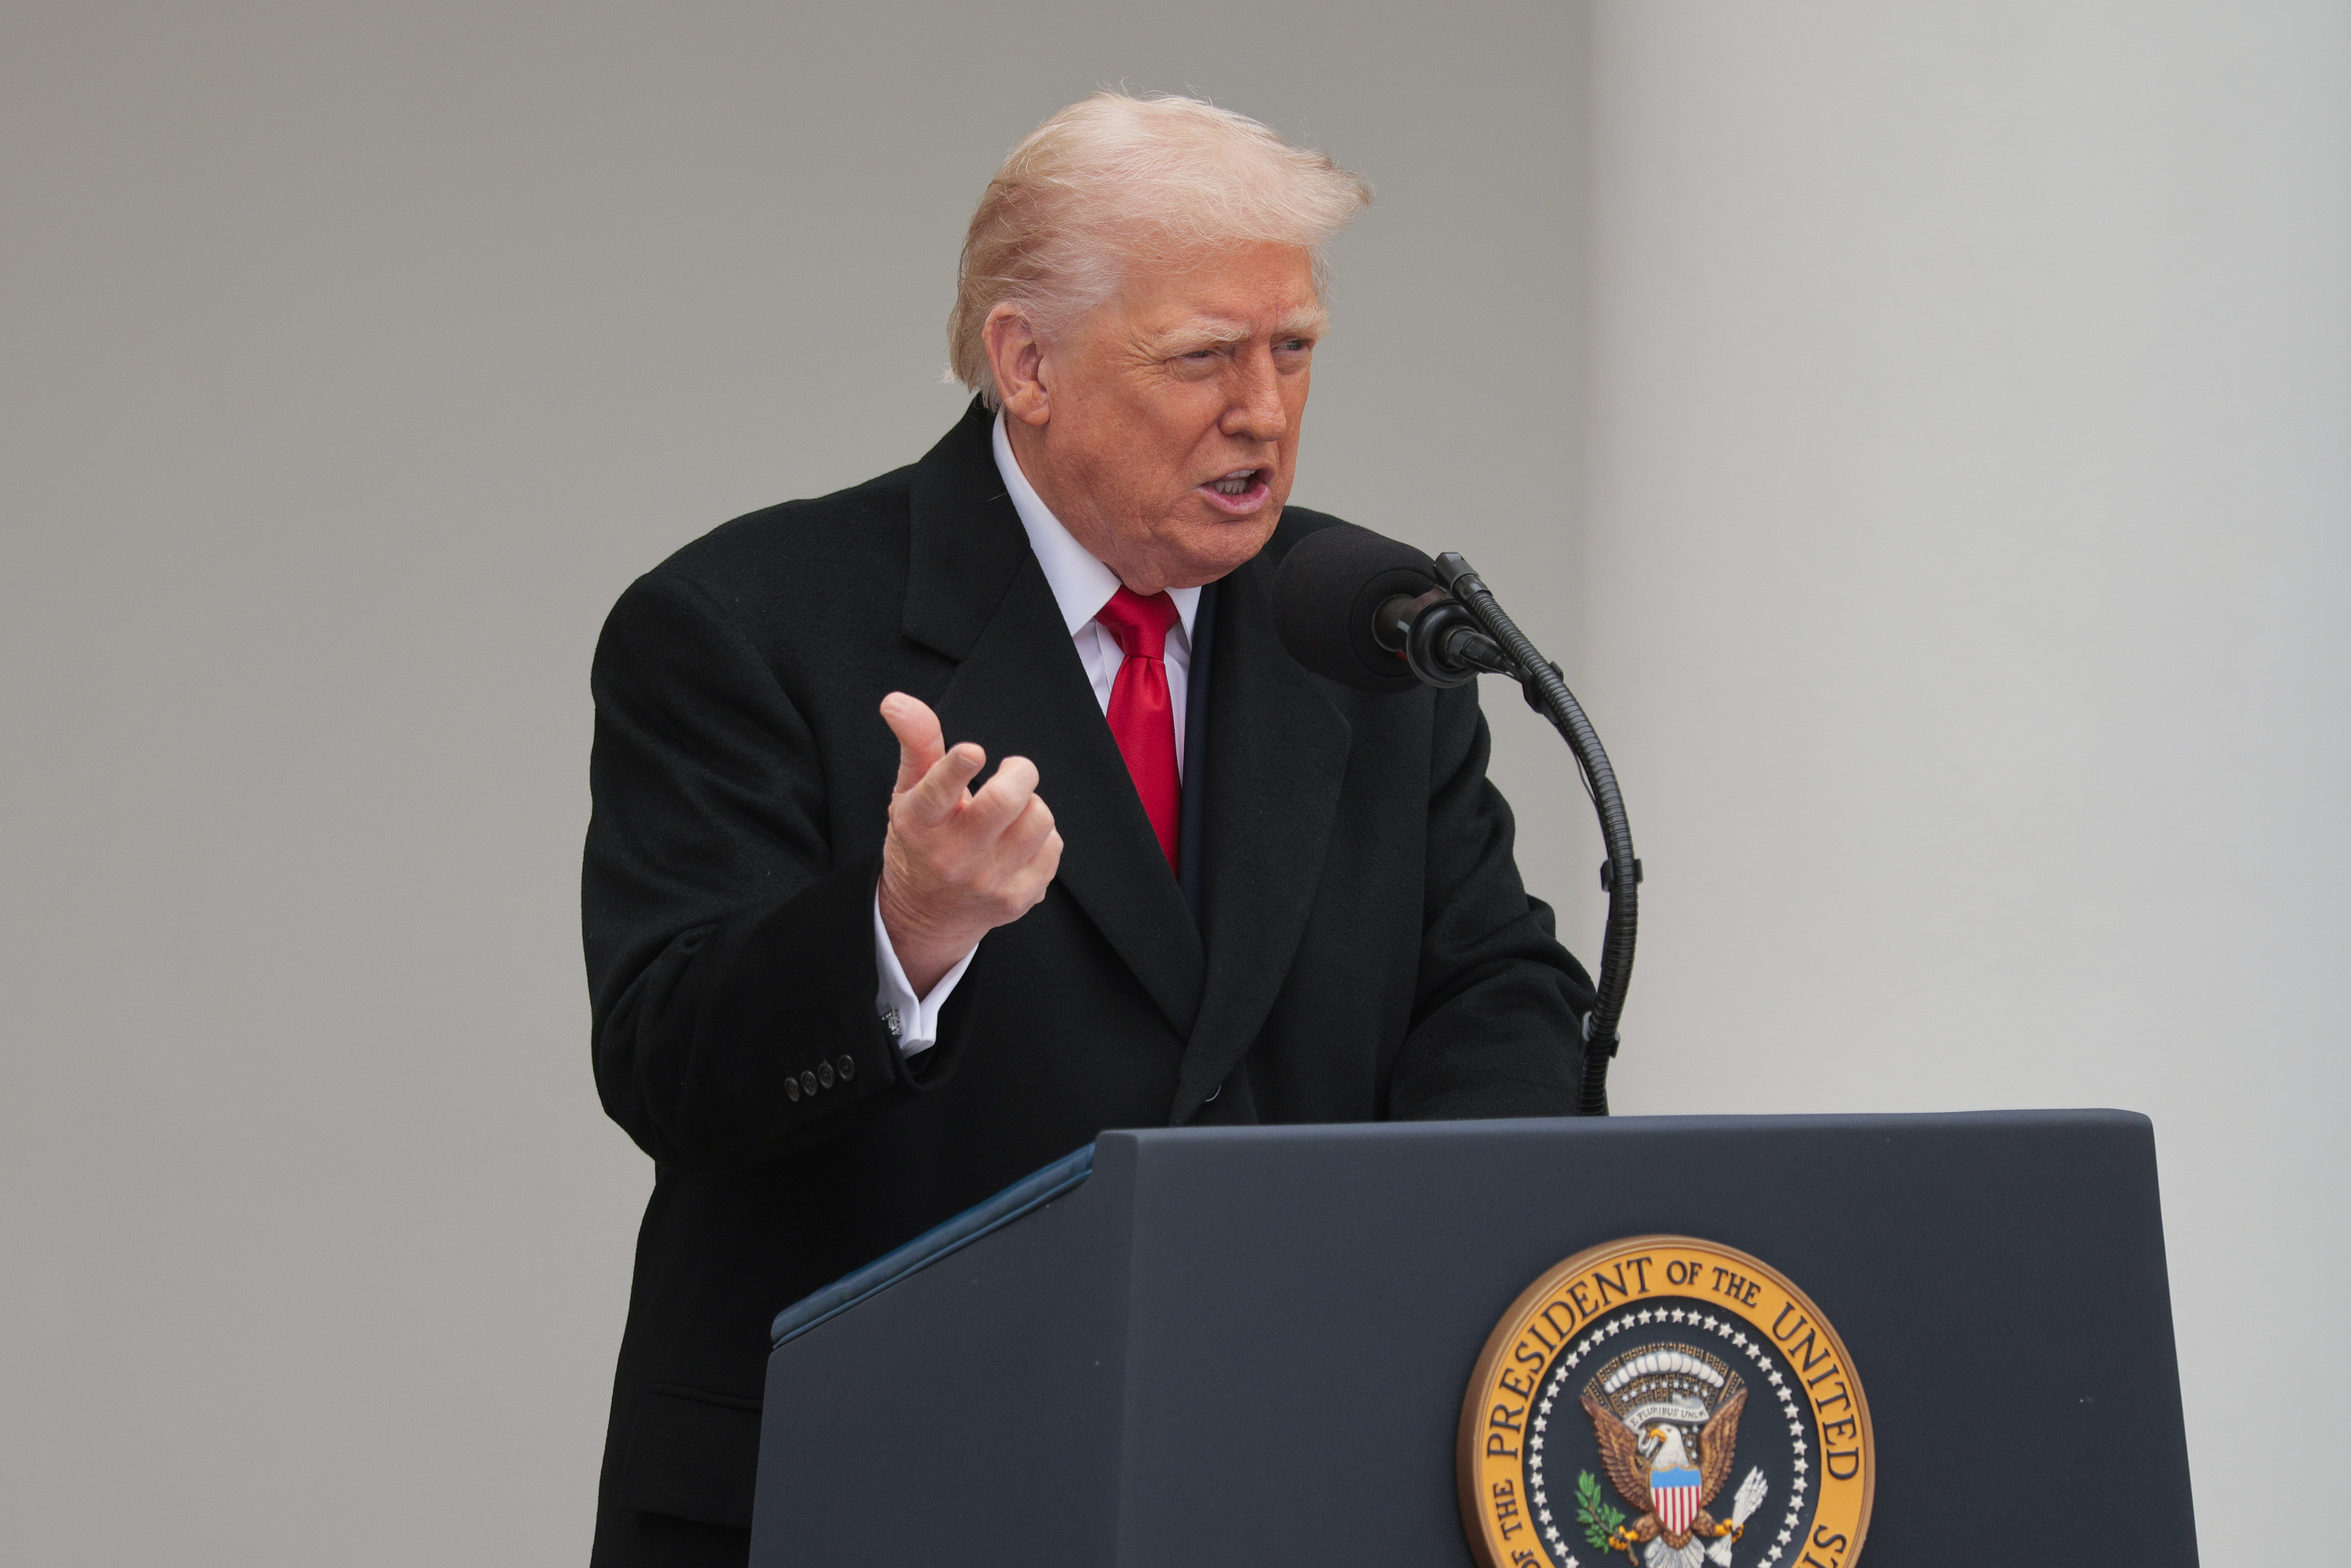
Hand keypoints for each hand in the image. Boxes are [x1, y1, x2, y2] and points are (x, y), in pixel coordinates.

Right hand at [876, 692, 1061, 994]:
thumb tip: (896, 701)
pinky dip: (1041, 836)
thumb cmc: (922, 838)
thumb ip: (915, 742)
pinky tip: (1017, 841)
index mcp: (919, 823)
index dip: (957, 769)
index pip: (937, 794)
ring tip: (1012, 811)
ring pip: (1038, 820)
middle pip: (1004, 801)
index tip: (972, 751)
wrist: (926, 913)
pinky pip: (1052, 848)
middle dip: (1019, 772)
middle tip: (1012, 771)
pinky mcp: (1017, 900)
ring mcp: (987, 882)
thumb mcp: (910, 791)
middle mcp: (951, 857)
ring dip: (1031, 804)